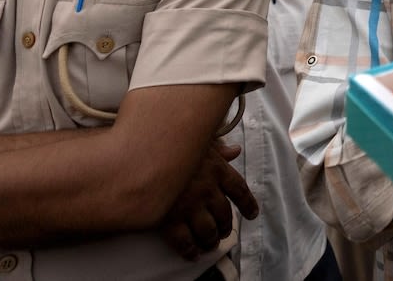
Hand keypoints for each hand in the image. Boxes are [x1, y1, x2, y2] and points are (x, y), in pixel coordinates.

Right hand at [159, 139, 258, 259]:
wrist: (140, 154)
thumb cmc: (169, 143)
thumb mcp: (196, 140)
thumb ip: (217, 148)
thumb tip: (235, 150)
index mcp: (216, 168)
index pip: (239, 189)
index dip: (248, 204)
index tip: (252, 214)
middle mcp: (207, 189)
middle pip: (224, 214)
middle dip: (225, 226)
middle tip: (223, 232)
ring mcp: (189, 206)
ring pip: (208, 231)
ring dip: (211, 240)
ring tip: (209, 244)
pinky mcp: (170, 220)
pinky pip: (185, 242)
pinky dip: (190, 250)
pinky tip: (192, 253)